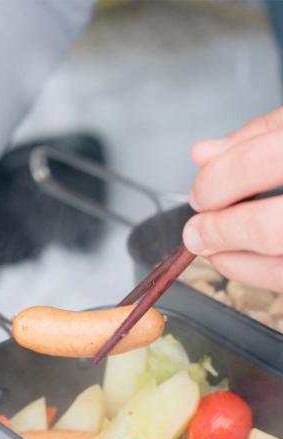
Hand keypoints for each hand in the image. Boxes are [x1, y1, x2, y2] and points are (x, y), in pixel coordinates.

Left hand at [183, 107, 282, 291]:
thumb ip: (261, 134)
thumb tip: (204, 154)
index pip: (260, 162)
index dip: (216, 181)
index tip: (200, 192)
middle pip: (269, 227)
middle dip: (219, 230)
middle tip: (196, 229)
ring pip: (279, 260)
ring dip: (232, 257)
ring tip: (210, 245)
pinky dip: (253, 272)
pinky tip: (235, 258)